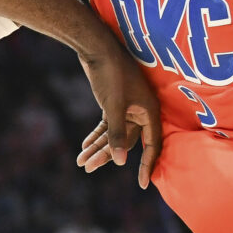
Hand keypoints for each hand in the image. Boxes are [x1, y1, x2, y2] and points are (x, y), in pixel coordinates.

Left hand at [71, 47, 159, 187]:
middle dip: (107, 156)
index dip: (147, 165)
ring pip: (115, 135)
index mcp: (150, 111)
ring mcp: (128, 107)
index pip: (152, 145)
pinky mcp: (115, 103)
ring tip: (81, 161)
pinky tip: (84, 146)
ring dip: (98, 147)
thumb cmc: (111, 74)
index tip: (141, 184)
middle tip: (87, 168)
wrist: (96, 47)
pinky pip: (107, 126)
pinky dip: (96, 136)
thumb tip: (121, 162)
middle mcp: (142, 111)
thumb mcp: (114, 106)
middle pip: (127, 142)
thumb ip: (118, 134)